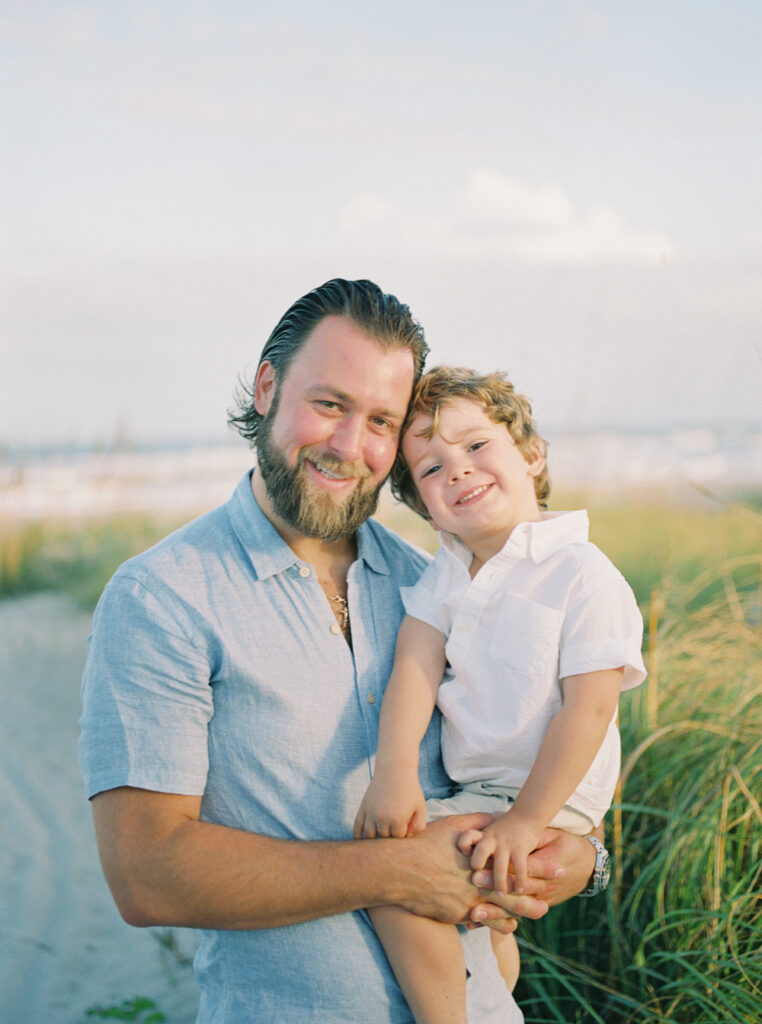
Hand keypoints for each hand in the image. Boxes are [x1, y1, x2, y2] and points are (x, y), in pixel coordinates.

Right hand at [353, 770, 426, 838]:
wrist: (394, 769)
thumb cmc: (410, 788)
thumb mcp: (420, 805)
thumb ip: (420, 824)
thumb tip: (409, 836)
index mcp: (397, 819)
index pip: (398, 837)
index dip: (403, 831)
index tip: (406, 823)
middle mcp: (382, 818)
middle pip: (384, 837)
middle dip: (390, 834)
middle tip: (395, 825)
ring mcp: (371, 813)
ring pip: (370, 835)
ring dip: (376, 837)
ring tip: (382, 831)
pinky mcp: (363, 807)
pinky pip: (357, 827)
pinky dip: (358, 836)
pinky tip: (362, 839)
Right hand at [395, 813, 546, 929]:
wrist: (400, 871)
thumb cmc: (425, 844)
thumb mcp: (452, 827)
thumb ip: (476, 822)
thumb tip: (495, 816)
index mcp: (481, 858)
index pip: (516, 861)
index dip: (539, 864)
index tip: (559, 864)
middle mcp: (479, 879)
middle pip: (516, 885)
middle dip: (540, 886)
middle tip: (560, 886)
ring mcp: (470, 898)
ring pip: (505, 907)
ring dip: (525, 908)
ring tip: (543, 909)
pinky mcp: (459, 913)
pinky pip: (485, 921)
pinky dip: (499, 924)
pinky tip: (511, 927)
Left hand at [460, 809, 541, 894]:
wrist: (526, 817)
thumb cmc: (503, 830)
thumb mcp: (487, 834)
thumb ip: (477, 846)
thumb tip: (463, 867)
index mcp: (482, 836)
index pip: (466, 838)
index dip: (463, 846)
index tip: (464, 858)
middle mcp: (492, 839)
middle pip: (480, 852)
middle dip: (478, 866)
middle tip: (477, 883)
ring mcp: (506, 843)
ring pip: (499, 865)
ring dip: (499, 882)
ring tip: (500, 895)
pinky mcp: (521, 848)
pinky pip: (520, 867)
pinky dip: (519, 880)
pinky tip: (519, 890)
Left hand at [463, 827, 596, 927]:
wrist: (588, 865)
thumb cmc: (567, 844)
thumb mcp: (552, 836)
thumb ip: (532, 839)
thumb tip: (511, 836)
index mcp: (546, 863)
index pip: (521, 869)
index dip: (501, 869)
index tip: (478, 868)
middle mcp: (544, 884)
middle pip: (517, 888)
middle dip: (495, 887)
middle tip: (473, 883)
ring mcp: (542, 898)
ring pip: (517, 907)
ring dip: (496, 912)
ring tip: (474, 914)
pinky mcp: (540, 905)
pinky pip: (519, 914)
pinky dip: (500, 921)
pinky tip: (483, 925)